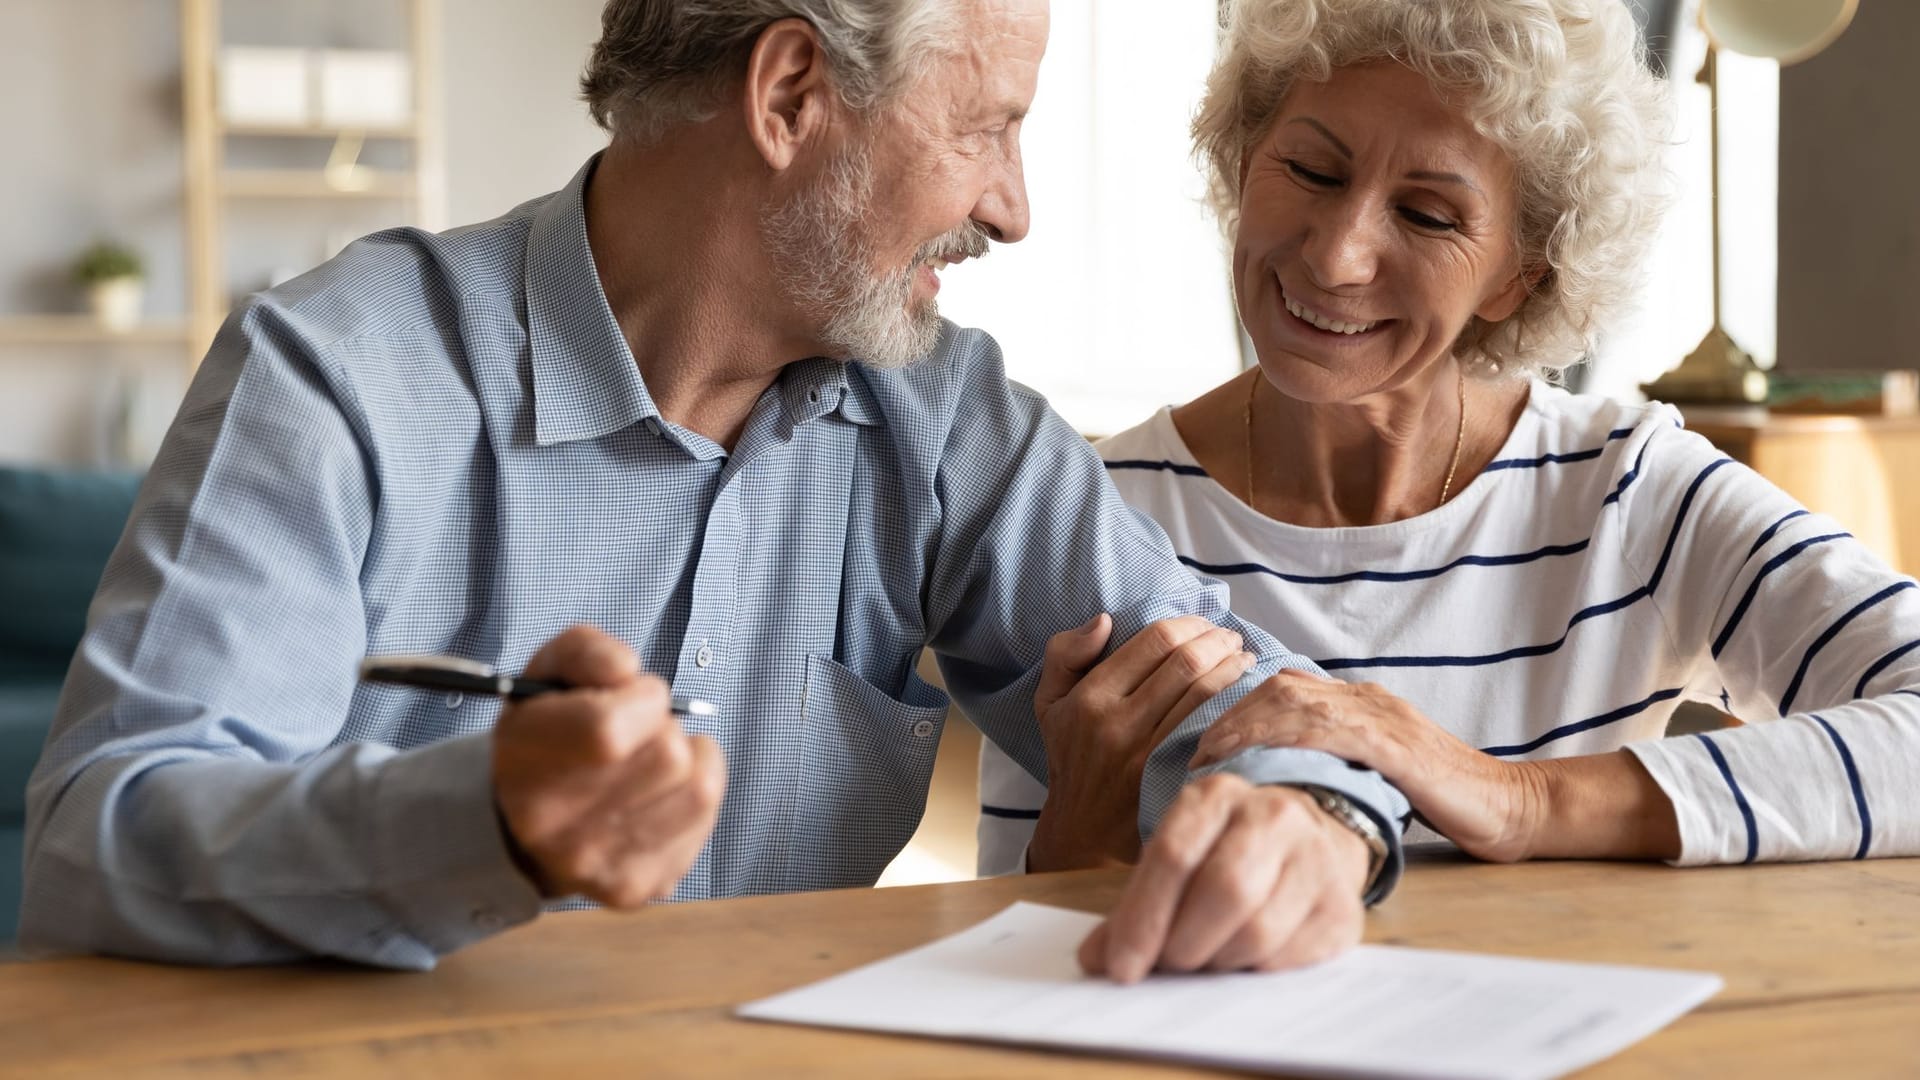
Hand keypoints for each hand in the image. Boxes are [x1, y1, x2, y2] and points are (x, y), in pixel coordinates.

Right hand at [492, 625, 726, 905]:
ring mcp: (597, 865)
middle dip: (665, 729)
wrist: (518, 823)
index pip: (607, 729)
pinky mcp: (635, 888)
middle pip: (668, 756)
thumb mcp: (548, 674)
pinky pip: (705, 822)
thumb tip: (626, 670)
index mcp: (524, 763)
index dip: (641, 700)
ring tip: (652, 761)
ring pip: (699, 789)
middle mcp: (554, 826)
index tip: (632, 697)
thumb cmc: (545, 737)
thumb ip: (587, 651)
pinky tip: (661, 793)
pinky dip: (696, 794)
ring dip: (688, 761)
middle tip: (639, 733)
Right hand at [1028, 614, 1256, 870]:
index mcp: (1090, 697)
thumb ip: (1065, 654)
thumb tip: (1105, 620)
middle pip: (1185, 662)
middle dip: (1217, 641)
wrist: (1083, 832)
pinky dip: (1233, 703)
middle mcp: (1117, 723)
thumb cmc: (1072, 757)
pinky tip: (1244, 693)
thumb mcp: (1050, 703)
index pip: (1153, 641)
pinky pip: (1210, 728)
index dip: (1187, 624)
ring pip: (1204, 693)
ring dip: (1233, 667)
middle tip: (1231, 637)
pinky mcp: (1170, 775)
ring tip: (1244, 658)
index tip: (1203, 623)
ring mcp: (1146, 753)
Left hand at [1079, 775, 1368, 980]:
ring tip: (1207, 959)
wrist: (1309, 841)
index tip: (1121, 968)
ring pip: (1258, 930)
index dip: (1142, 919)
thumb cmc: (1225, 854)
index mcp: (1216, 796)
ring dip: (1219, 962)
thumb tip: (1095, 961)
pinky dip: (1255, 971)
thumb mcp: (1177, 860)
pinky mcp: (1342, 905)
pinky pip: (1291, 957)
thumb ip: (1135, 906)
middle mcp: (1272, 815)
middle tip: (1169, 965)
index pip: (1173, 856)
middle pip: (1223, 891)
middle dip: (1184, 944)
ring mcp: (1316, 857)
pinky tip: (1244, 959)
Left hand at [1191, 670, 1544, 862]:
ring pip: (1297, 702)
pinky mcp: (1398, 746)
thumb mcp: (1381, 772)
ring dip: (1246, 726)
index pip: (1284, 688)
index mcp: (1363, 703)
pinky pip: (1332, 731)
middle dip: (1230, 715)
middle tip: (1196, 751)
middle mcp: (1369, 700)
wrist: (1513, 806)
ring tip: (1213, 757)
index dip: (1237, 708)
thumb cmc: (1445, 799)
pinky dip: (1288, 740)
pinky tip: (1261, 758)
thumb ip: (1340, 762)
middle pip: (1280, 688)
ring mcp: (1384, 719)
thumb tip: (1281, 777)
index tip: (1205, 740)